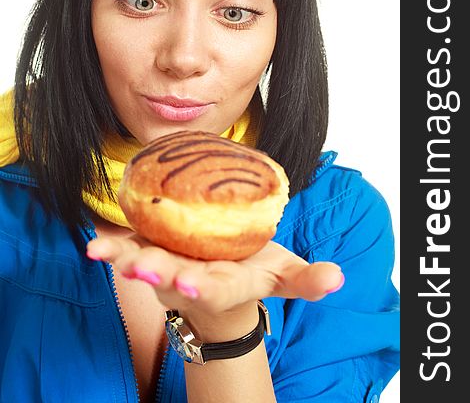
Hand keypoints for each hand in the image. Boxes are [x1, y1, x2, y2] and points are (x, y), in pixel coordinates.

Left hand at [86, 234, 343, 315]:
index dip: (203, 288)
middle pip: (170, 278)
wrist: (218, 279)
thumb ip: (308, 280)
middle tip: (142, 269)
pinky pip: (129, 243)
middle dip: (156, 274)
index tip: (192, 283)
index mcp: (221, 286)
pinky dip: (113, 240)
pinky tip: (97, 233)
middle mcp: (188, 279)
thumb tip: (338, 279)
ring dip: (123, 256)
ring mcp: (166, 264)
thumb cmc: (250, 273)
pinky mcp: (151, 246)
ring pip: (141, 260)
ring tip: (101, 251)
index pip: (213, 291)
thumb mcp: (283, 275)